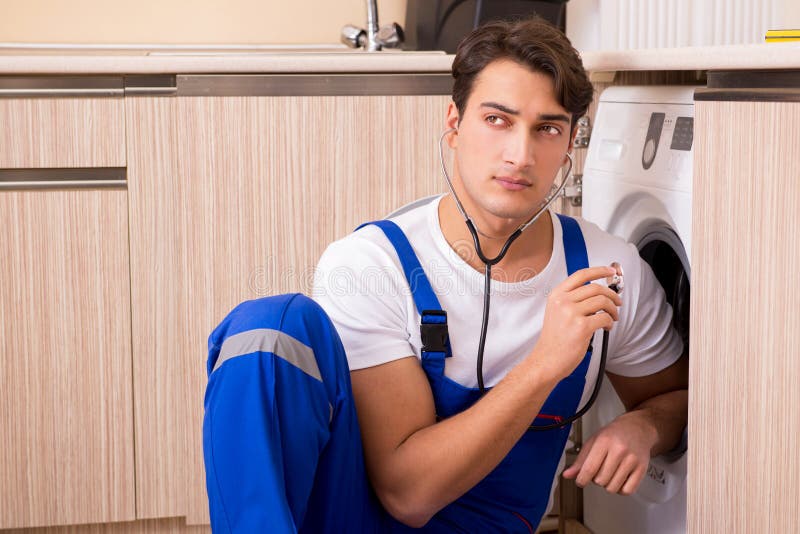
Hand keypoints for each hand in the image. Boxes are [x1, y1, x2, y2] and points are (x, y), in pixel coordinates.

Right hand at [534, 266, 621, 381]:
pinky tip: (607, 327)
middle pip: (596, 288)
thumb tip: (598, 293)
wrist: (546, 360)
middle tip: (617, 302)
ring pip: (603, 301)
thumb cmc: (554, 340)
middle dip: (612, 294)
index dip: (599, 270)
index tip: (610, 271)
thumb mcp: (556, 312)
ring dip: (613, 309)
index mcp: (556, 295)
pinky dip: (610, 322)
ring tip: (613, 317)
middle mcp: (563, 301)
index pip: (581, 275)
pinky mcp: (581, 327)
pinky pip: (604, 318)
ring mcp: (571, 313)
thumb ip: (573, 300)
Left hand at [562, 411, 655, 494]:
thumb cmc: (614, 434)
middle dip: (596, 479)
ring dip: (608, 484)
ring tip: (609, 473)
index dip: (581, 480)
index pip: (589, 469)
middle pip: (600, 480)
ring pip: (612, 487)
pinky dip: (621, 489)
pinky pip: (627, 491)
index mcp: (604, 441)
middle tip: (599, 470)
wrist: (637, 428)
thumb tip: (568, 475)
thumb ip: (580, 460)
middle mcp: (619, 450)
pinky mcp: (642, 469)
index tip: (581, 481)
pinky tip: (619, 479)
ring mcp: (632, 460)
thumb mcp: (593, 441)